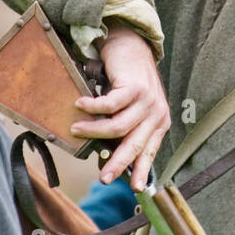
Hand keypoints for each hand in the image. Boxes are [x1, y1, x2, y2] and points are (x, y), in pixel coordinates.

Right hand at [69, 23, 170, 190]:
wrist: (132, 46)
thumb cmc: (127, 81)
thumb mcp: (130, 110)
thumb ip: (123, 131)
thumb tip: (105, 157)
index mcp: (158, 123)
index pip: (150, 151)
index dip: (141, 170)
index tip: (135, 189)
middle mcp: (156, 114)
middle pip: (135, 145)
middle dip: (117, 163)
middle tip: (102, 177)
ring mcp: (148, 100)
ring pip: (119, 127)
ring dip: (94, 131)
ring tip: (75, 129)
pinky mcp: (135, 87)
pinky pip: (110, 105)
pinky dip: (92, 107)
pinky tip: (79, 104)